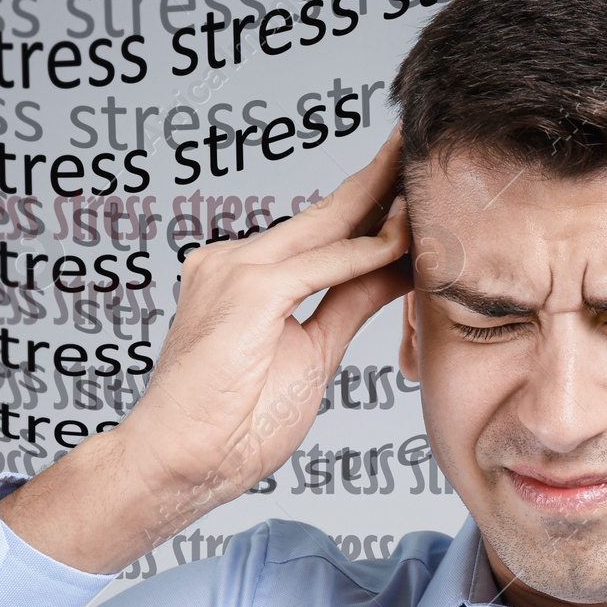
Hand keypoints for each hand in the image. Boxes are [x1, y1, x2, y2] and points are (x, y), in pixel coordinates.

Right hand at [122, 125, 411, 514]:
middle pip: (324, 213)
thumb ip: (350, 300)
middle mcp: (234, 260)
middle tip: (419, 144)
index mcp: (246, 275)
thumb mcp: (314, 349)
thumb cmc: (235, 421)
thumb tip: (396, 265)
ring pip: (325, 229)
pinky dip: (364, 254)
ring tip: (424, 175)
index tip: (409, 179)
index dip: (369, 201)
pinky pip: (320, 266)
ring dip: (381, 206)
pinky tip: (401, 242)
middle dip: (378, 178)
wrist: (182, 462)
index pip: (321, 229)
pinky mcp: (245, 290)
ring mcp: (234, 269)